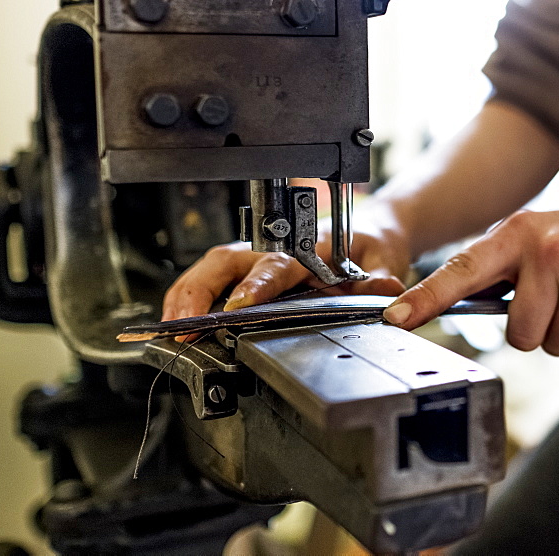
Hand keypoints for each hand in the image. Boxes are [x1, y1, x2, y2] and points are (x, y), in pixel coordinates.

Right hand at [162, 211, 410, 320]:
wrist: (371, 232)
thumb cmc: (371, 245)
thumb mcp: (386, 259)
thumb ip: (383, 276)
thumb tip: (384, 289)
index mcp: (309, 246)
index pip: (277, 264)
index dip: (256, 285)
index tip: (238, 305)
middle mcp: (277, 249)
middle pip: (228, 260)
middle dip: (201, 291)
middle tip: (184, 323)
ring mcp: (259, 258)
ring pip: (213, 268)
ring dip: (188, 296)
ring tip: (173, 327)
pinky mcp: (250, 271)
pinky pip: (213, 279)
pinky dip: (191, 299)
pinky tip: (179, 320)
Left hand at [382, 204, 558, 361]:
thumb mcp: (539, 236)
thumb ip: (501, 268)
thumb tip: (453, 305)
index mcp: (517, 233)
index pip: (462, 269)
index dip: (425, 298)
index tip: (394, 319)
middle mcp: (548, 250)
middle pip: (517, 333)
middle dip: (538, 328)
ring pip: (552, 345)